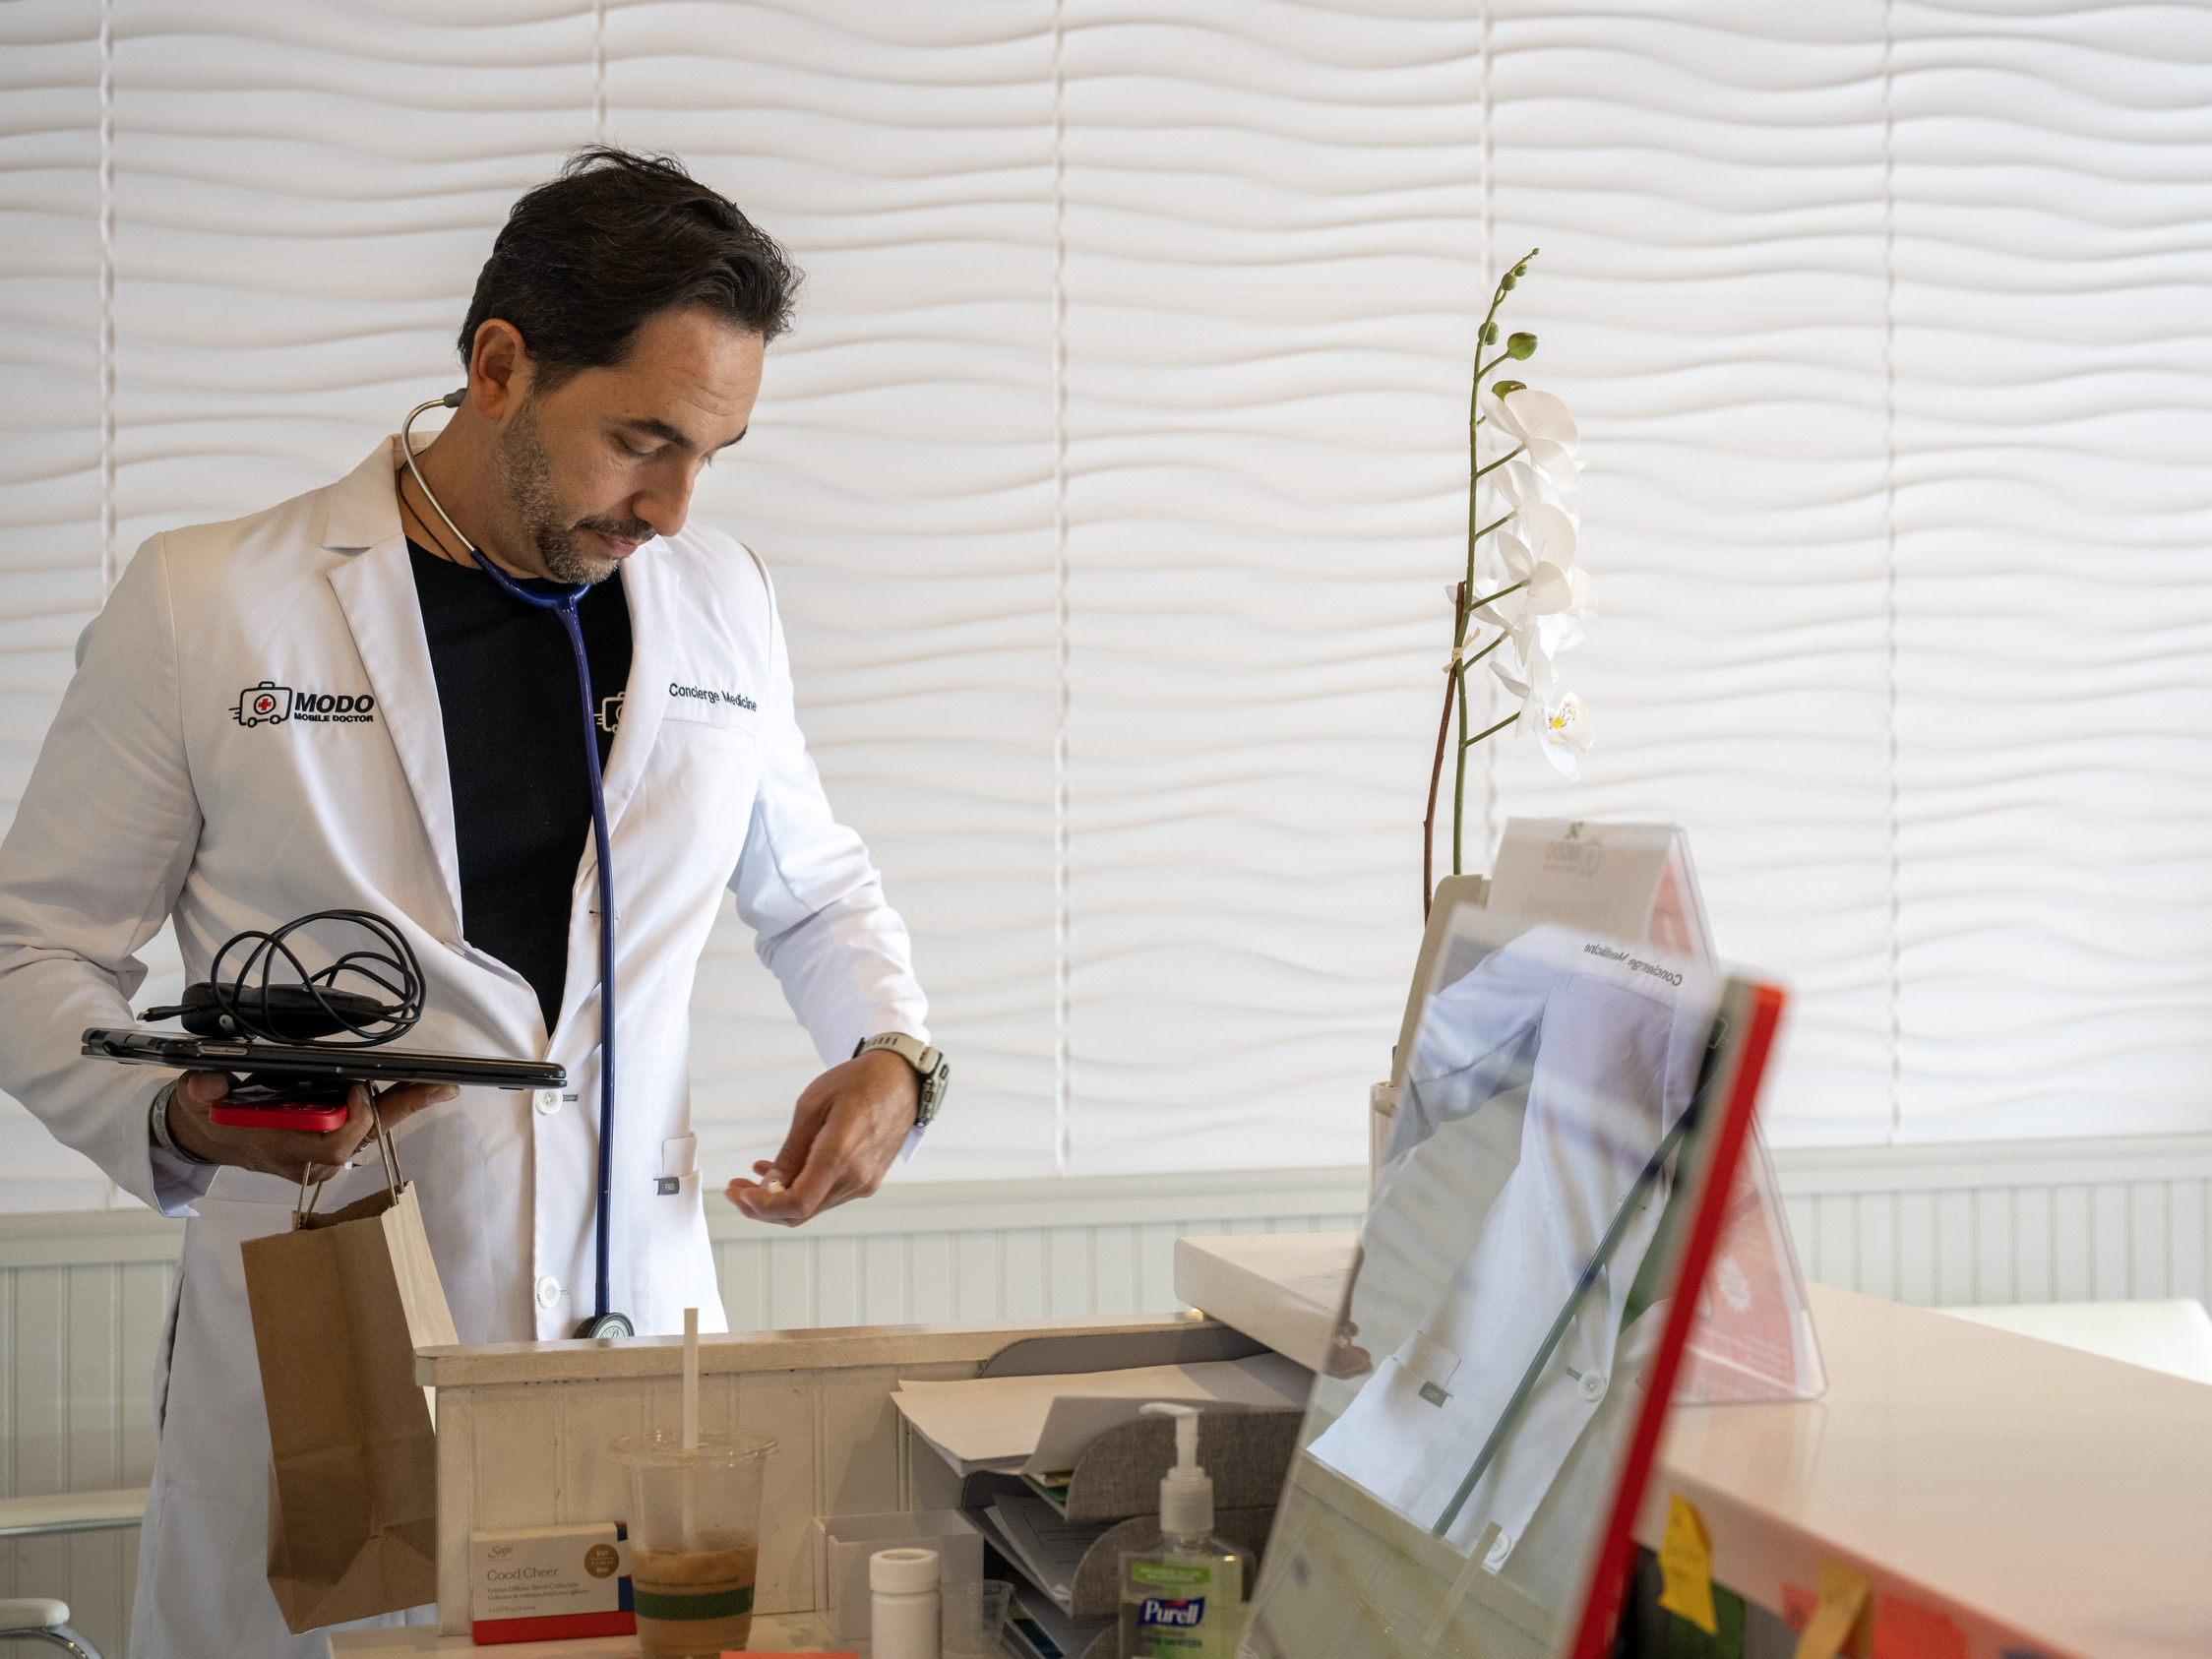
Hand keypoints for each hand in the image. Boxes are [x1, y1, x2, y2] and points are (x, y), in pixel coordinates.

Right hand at [165, 1070, 458, 1184]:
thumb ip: (201, 1090)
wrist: (206, 1137)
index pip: (330, 1146)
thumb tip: (207, 1084)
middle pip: (365, 1139)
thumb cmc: (209, 1116)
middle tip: (439, 1087)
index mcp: (279, 1147)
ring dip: (403, 1108)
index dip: (351, 1123)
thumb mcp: (195, 1099)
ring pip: (371, 1135)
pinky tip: (415, 1090)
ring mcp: (319, 1156)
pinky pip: (366, 1130)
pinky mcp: (327, 1148)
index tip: (361, 1090)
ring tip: (438, 1085)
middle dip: (400, 1111)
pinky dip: (390, 1109)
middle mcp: (307, 1158)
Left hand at [724, 1049, 918, 1226]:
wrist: (900, 1079)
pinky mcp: (867, 1180)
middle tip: (736, 1190)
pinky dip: (801, 1190)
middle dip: (763, 1207)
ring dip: (780, 1199)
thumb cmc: (859, 1083)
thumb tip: (770, 1185)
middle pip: (802, 1213)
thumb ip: (791, 1151)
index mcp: (841, 1154)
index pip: (797, 1203)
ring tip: (755, 1177)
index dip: (762, 1207)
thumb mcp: (811, 1106)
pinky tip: (783, 1173)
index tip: (738, 1195)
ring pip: (813, 1206)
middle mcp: (856, 1177)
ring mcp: (865, 1182)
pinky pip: (827, 1195)